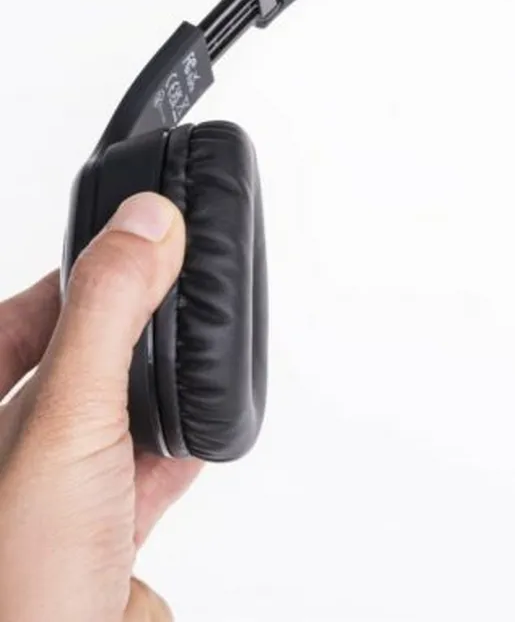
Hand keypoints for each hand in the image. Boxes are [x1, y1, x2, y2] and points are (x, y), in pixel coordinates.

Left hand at [0, 192, 200, 621]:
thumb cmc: (23, 580)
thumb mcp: (66, 422)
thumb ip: (107, 318)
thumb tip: (146, 223)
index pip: (2, 330)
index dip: (54, 287)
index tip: (115, 252)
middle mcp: (7, 468)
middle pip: (58, 375)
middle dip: (116, 333)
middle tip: (168, 290)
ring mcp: (49, 510)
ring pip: (103, 428)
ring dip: (148, 390)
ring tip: (188, 348)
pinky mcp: (99, 549)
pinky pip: (141, 483)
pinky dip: (177, 451)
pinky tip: (205, 433)